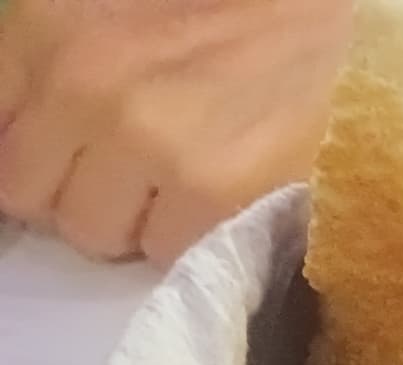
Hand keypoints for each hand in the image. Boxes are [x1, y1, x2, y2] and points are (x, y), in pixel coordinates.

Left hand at [0, 0, 351, 264]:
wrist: (324, 14)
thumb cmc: (220, 13)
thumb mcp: (102, 14)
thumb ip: (49, 70)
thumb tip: (29, 146)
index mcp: (46, 28)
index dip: (38, 158)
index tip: (75, 160)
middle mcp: (85, 85)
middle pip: (31, 198)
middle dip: (77, 192)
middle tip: (132, 173)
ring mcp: (150, 142)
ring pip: (96, 235)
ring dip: (134, 221)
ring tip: (182, 181)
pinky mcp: (213, 190)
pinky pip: (167, 253)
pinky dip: (191, 236)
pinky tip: (220, 193)